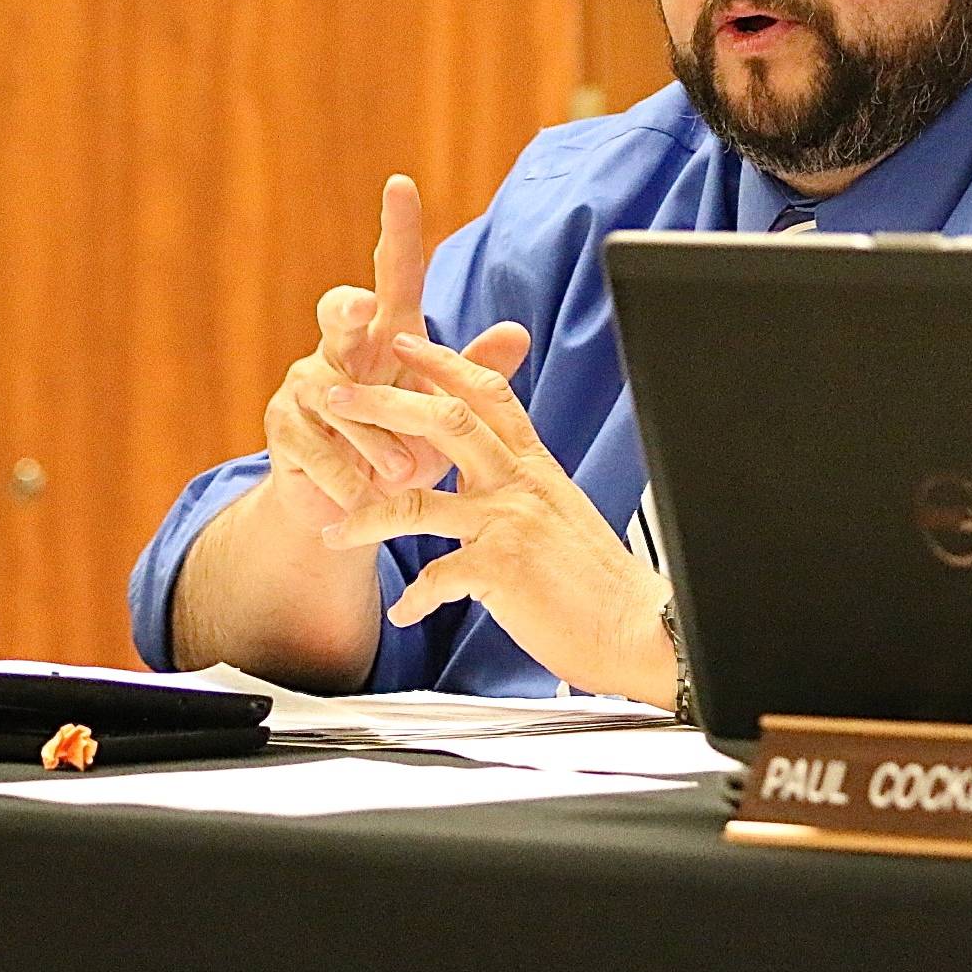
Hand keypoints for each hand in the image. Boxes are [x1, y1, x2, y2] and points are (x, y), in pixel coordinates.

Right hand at [264, 176, 529, 533]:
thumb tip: (518, 331)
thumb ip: (474, 374)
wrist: (353, 507)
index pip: (395, 273)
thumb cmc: (406, 444)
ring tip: (403, 471)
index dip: (399, 229)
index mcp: (386, 334)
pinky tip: (364, 496)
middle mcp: (340, 347)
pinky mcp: (282, 428)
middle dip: (347, 305)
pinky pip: (318, 447)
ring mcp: (304, 384)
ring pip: (340, 398)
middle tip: (361, 306)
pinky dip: (349, 475)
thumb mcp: (444, 411)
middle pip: (338, 310)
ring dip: (377, 440)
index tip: (402, 184)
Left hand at [320, 332, 675, 706]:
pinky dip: (414, 599)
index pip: (488, 394)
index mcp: (536, 465)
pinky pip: (435, 579)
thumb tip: (488, 481)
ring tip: (332, 530)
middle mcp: (520, 484)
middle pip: (444, 421)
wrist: (639, 628)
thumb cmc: (600, 581)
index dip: (444, 363)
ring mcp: (509, 524)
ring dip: (366, 516)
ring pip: (418, 502)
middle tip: (335, 395)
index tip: (406, 343)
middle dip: (382, 403)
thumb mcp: (561, 512)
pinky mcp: (500, 570)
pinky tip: (404, 612)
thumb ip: (522, 488)